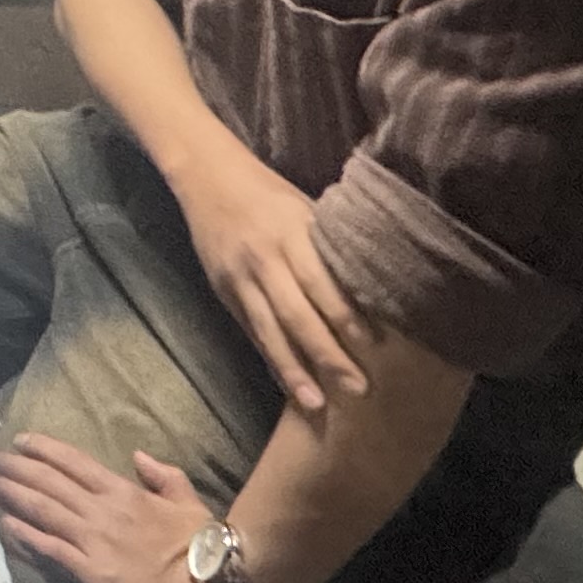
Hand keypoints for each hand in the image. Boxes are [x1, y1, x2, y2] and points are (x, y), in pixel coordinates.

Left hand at [0, 436, 260, 582]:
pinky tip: (3, 523)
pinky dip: (24, 534)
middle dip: (12, 467)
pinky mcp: (90, 573)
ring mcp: (94, 541)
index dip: (43, 449)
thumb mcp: (189, 503)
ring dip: (9, 493)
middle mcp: (103, 511)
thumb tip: (138, 455)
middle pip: (48, 481)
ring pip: (42, 509)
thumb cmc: (202, 550)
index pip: (75, 462)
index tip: (18, 441)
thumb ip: (164, 476)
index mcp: (126, 492)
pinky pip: (49, 548)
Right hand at [173, 144, 367, 412]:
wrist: (208, 178)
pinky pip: (252, 332)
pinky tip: (289, 384)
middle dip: (328, 354)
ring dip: (294, 370)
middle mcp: (265, 259)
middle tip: (359, 388)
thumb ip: (327, 248)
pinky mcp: (224, 292)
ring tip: (317, 403)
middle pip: (298, 314)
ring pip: (270, 331)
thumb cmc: (269, 193)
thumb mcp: (304, 209)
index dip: (347, 315)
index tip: (375, 345)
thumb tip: (370, 287)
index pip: (322, 282)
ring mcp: (240, 278)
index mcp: (291, 234)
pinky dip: (271, 359)